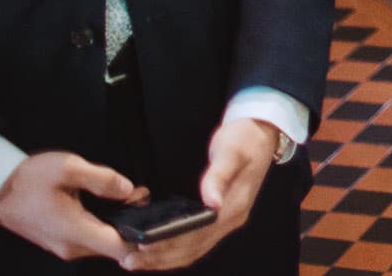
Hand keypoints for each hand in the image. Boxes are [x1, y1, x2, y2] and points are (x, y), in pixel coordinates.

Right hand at [0, 152, 140, 263]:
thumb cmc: (28, 179)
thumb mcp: (68, 168)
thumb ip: (103, 179)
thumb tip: (128, 190)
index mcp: (75, 231)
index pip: (120, 249)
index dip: (143, 241)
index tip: (158, 226)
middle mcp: (72, 247)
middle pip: (115, 246)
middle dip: (134, 224)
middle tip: (143, 196)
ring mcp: (65, 247)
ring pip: (103, 242)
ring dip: (120, 223)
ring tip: (132, 195)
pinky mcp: (61, 241)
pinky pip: (91, 237)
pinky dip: (105, 224)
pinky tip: (112, 203)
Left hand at [118, 118, 275, 269]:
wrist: (261, 132)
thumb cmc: (245, 138)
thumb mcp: (232, 151)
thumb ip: (220, 175)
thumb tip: (211, 201)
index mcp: (235, 205)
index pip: (199, 234)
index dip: (171, 242)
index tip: (144, 244)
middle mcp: (232, 218)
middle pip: (194, 248)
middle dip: (161, 257)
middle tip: (130, 259)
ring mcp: (226, 220)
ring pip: (193, 249)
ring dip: (165, 258)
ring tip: (137, 260)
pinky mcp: (220, 217)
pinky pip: (196, 242)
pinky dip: (175, 250)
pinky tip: (157, 250)